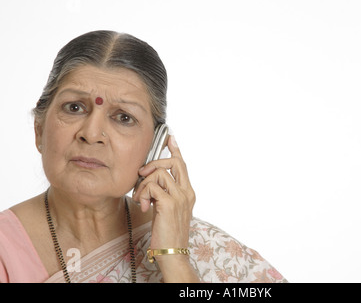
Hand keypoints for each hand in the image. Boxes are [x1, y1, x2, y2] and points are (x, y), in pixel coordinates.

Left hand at [132, 135, 195, 250]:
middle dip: (155, 162)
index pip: (183, 165)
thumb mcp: (167, 210)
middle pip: (173, 162)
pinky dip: (143, 194)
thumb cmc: (168, 233)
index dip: (176, 150)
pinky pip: (151, 186)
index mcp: (188, 193)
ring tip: (142, 199)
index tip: (170, 139)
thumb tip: (150, 181)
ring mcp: (180, 197)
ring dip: (144, 185)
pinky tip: (144, 206)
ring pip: (159, 173)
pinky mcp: (169, 203)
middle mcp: (187, 192)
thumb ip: (163, 194)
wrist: (172, 252)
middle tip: (143, 173)